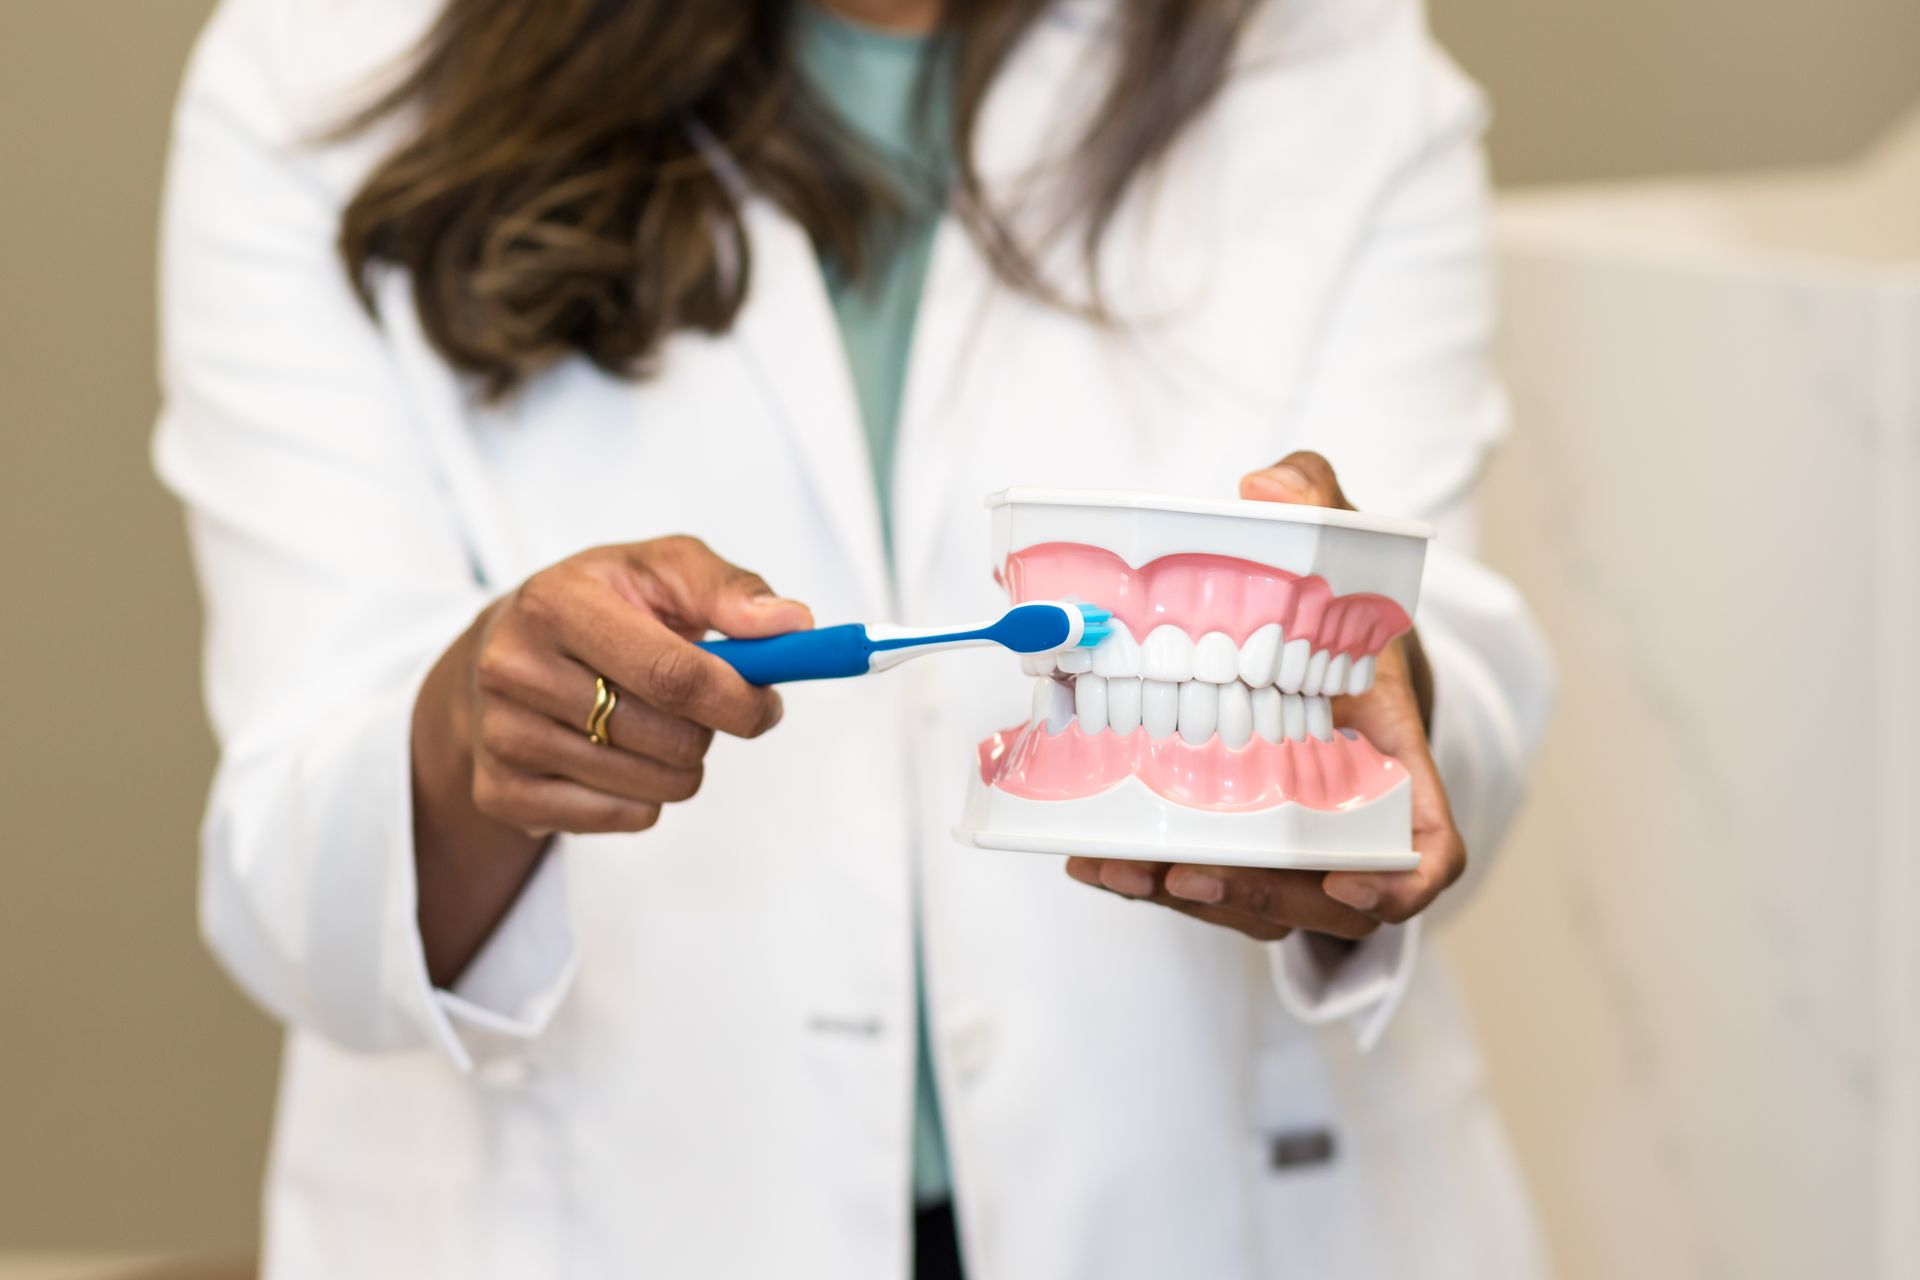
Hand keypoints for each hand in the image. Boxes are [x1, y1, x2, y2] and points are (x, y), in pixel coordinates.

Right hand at [411, 535, 810, 983]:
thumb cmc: (601, 605)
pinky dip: (645, 797)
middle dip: (711, 731)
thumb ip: (729, 589)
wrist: (502, 653)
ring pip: (652, 787)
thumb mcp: (660, 570)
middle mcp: (514, 670)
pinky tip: (617, 754)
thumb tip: (792, 624)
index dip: (737, 700)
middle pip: (669, 739)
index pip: (672, 675)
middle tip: (701, 708)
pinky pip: (623, 819)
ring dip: (681, 764)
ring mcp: (503, 737)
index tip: (767, 705)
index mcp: (556, 604)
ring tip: (652, 723)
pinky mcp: (502, 794)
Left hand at [1064, 451, 1466, 943]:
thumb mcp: (1344, 539)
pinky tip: (1088, 859)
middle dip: (1257, 895)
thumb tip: (1267, 483)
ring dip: (1189, 898)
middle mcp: (1351, 815)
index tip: (1351, 885)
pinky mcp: (1238, 843)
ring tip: (1119, 868)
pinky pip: (1204, 882)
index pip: (1428, 847)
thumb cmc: (1347, 604)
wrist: (1331, 645)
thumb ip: (1317, 500)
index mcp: (1394, 755)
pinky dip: (1149, 880)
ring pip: (1256, 902)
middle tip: (1187, 869)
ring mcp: (1296, 842)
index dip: (1400, 882)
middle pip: (1324, 897)